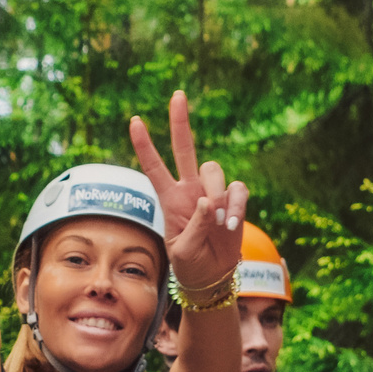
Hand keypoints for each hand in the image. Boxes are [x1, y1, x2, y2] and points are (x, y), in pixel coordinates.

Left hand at [127, 91, 246, 290]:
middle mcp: (190, 189)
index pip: (154, 166)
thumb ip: (195, 225)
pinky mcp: (233, 200)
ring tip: (219, 221)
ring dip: (216, 192)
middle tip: (177, 95)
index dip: (145, 144)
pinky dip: (236, 205)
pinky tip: (231, 224)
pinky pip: (237, 190)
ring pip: (214, 170)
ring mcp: (212, 192)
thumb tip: (209, 201)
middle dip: (181, 121)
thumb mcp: (184, 250)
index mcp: (169, 198)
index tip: (134, 121)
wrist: (213, 275)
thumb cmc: (191, 263)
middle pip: (185, 148)